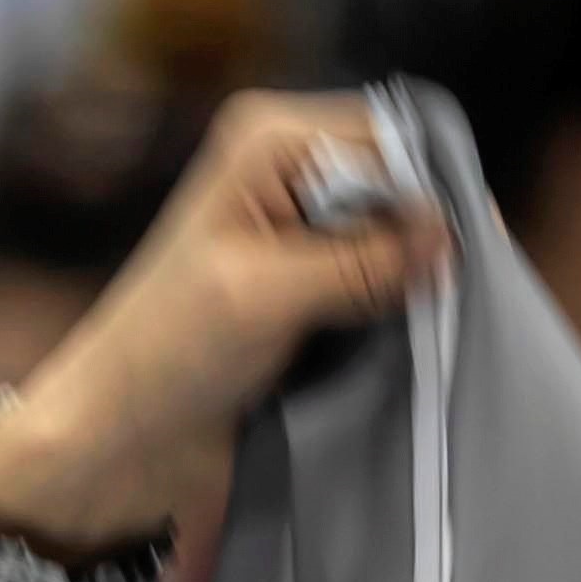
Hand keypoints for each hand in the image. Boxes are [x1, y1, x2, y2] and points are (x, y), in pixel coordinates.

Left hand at [0, 91, 450, 558]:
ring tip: (426, 325)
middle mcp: (289, 170)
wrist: (117, 442)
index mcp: (270, 140)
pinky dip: (398, 309)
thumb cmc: (163, 355)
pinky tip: (405, 340)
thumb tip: (449, 238)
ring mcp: (302, 229)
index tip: (462, 254)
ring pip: (401, 238)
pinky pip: (384, 282)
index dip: (432, 193)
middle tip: (448, 297)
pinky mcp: (311, 285)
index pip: (391, 140)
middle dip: (428, 238)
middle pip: (404, 186)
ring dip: (416, 281)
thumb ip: (363, 260)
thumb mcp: (269, 295)